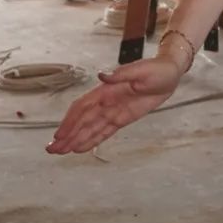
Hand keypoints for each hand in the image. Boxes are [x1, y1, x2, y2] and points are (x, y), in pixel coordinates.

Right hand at [46, 57, 183, 154]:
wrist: (170, 74)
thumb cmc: (156, 69)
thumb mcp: (141, 70)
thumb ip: (122, 74)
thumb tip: (102, 75)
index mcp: (106, 90)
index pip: (83, 108)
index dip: (70, 121)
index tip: (59, 135)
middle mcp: (105, 102)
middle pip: (82, 121)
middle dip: (67, 135)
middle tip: (52, 150)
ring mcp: (112, 111)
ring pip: (90, 128)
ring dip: (75, 140)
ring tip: (59, 152)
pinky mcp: (122, 118)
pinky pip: (104, 131)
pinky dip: (92, 140)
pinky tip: (80, 149)